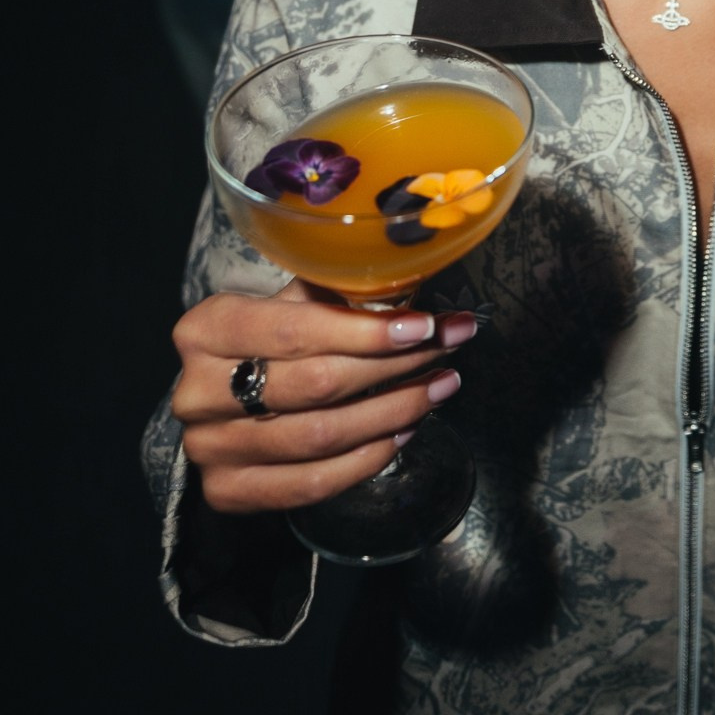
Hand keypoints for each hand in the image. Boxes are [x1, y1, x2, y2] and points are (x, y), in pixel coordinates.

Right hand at [171, 282, 476, 514]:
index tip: (426, 325)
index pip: (297, 330)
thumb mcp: (285, 303)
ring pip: (322, 435)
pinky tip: (404, 430)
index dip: (366, 330)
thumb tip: (409, 289)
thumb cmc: (263, 340)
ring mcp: (211, 449)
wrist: (213, 404)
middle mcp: (198, 392)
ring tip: (440, 386)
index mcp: (207, 328)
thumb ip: (332, 295)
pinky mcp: (229, 492)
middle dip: (395, 365)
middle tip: (449, 347)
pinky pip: (313, 482)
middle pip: (317, 383)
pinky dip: (367, 457)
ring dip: (395, 410)